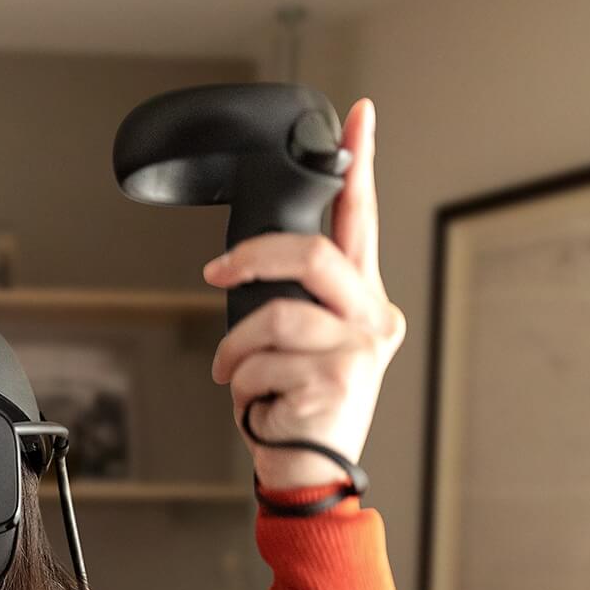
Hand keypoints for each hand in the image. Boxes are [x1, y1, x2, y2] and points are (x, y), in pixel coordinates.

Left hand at [204, 97, 407, 492]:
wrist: (308, 474)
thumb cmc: (297, 406)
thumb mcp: (303, 343)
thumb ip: (296, 298)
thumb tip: (250, 262)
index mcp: (364, 299)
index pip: (362, 219)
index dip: (361, 163)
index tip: (360, 115)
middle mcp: (373, 318)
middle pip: (311, 254)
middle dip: (250, 258)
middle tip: (216, 273)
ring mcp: (359, 349)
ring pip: (274, 315)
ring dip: (234, 350)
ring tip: (234, 374)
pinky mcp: (335, 380)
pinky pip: (259, 361)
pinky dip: (239, 384)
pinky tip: (256, 403)